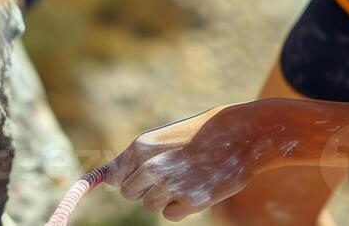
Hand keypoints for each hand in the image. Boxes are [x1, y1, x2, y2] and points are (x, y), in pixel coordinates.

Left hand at [108, 102, 286, 220]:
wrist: (240, 134)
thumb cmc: (201, 134)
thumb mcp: (165, 137)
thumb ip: (138, 157)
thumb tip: (107, 178)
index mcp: (142, 146)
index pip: (115, 175)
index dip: (126, 178)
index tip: (134, 180)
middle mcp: (151, 166)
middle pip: (130, 193)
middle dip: (145, 188)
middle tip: (168, 174)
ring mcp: (170, 185)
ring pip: (150, 205)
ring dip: (164, 197)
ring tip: (186, 178)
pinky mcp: (190, 202)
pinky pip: (170, 215)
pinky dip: (180, 208)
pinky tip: (195, 189)